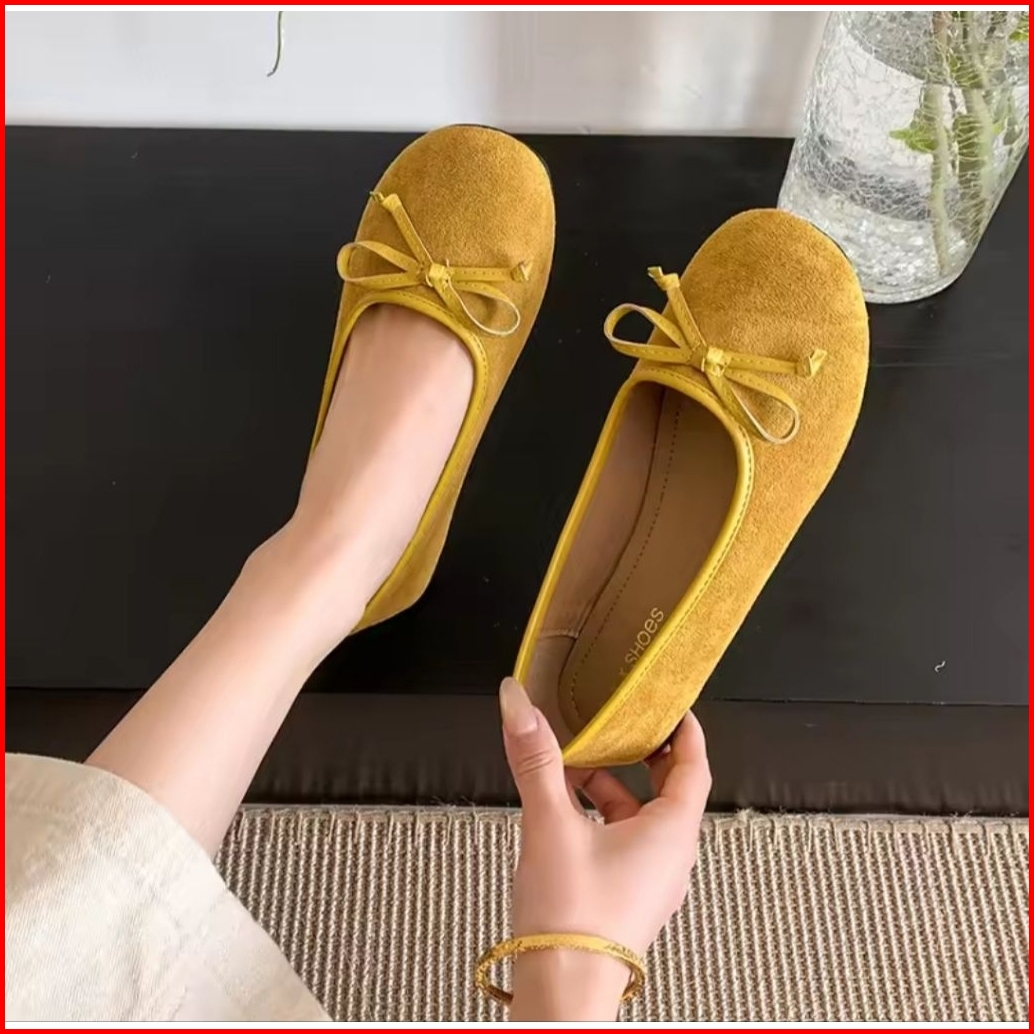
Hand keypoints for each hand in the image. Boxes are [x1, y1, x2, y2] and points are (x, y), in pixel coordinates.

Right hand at [498, 678, 710, 1019]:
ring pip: (642, 818)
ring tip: (576, 769)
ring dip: (614, 788)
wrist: (562, 992)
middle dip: (642, 755)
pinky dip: (603, 819)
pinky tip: (567, 814)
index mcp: (672, 833)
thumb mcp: (550, 822)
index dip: (684, 730)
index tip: (672, 705)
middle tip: (622, 726)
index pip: (694, 765)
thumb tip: (521, 705)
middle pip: (669, 789)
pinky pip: (626, 844)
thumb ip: (535, 758)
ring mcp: (651, 881)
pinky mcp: (628, 898)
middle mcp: (671, 858)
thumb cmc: (572, 920)